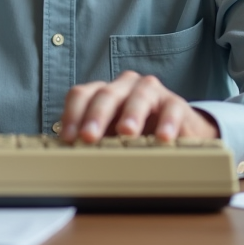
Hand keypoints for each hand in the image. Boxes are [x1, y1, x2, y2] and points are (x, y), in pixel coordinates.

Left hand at [58, 70, 218, 143]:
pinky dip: (167, 123)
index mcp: (103, 92)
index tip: (68, 138)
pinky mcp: (175, 102)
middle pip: (106, 94)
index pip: (82, 95)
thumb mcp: (110, 137)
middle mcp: (124, 86)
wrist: (176, 132)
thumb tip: (67, 158)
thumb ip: (92, 141)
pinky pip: (172, 108)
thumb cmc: (135, 134)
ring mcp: (150, 91)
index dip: (72, 115)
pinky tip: (163, 138)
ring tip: (127, 132)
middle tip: (89, 137)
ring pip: (139, 96)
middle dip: (96, 116)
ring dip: (131, 114)